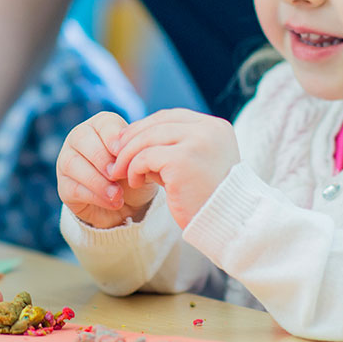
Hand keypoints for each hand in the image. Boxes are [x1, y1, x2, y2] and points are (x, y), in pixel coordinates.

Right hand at [57, 112, 156, 228]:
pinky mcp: (64, 186)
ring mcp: (67, 161)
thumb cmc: (134, 175)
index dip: (112, 137)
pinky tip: (113, 202)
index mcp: (101, 125)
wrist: (129, 206)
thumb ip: (141, 154)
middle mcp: (79, 138)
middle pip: (81, 138)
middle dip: (101, 157)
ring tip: (117, 194)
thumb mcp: (142, 163)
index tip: (123, 153)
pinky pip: (73, 187)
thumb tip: (138, 150)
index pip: (103, 123)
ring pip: (72, 163)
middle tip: (118, 175)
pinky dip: (94, 196)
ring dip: (97, 180)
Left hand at [110, 109, 239, 228]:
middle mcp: (208, 129)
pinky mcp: (182, 159)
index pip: (172, 117)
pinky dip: (134, 168)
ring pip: (148, 138)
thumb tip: (132, 139)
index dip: (146, 126)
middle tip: (116, 155)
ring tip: (121, 171)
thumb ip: (172, 148)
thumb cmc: (207, 198)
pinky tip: (135, 182)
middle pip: (158, 123)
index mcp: (215, 127)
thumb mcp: (193, 164)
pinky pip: (146, 157)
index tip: (128, 141)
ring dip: (128, 155)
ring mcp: (197, 142)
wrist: (226, 225)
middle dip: (132, 138)